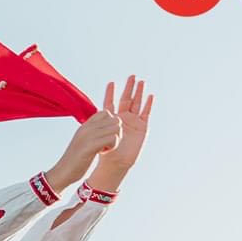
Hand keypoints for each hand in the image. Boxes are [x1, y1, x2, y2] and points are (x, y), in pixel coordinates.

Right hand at [45, 97, 125, 193]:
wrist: (62, 172)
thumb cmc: (75, 159)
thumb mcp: (83, 141)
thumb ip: (93, 132)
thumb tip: (107, 128)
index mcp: (85, 125)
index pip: (107, 113)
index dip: (111, 124)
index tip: (104, 136)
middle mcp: (87, 127)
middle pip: (116, 120)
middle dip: (116, 132)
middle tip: (107, 143)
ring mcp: (88, 135)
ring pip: (116, 128)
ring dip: (115, 140)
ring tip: (105, 148)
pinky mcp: (90, 145)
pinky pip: (113, 139)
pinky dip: (112, 147)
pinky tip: (102, 152)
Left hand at [88, 76, 153, 190]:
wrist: (114, 164)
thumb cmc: (104, 153)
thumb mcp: (96, 137)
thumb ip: (96, 126)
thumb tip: (91, 116)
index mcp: (110, 119)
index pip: (110, 103)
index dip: (111, 93)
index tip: (110, 83)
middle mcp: (122, 118)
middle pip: (126, 99)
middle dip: (128, 87)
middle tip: (131, 76)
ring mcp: (133, 121)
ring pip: (137, 103)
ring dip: (139, 92)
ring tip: (141, 81)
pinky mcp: (142, 127)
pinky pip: (146, 113)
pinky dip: (148, 104)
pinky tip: (150, 96)